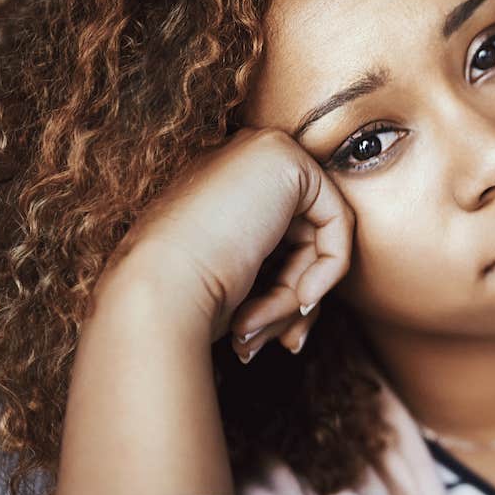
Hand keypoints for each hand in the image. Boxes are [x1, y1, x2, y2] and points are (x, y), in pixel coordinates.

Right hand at [102, 126, 355, 352]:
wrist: (157, 292)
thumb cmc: (182, 300)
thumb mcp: (237, 288)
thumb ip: (276, 279)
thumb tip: (309, 302)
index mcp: (217, 190)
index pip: (277, 243)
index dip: (286, 293)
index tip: (283, 340)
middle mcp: (238, 162)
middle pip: (300, 240)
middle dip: (295, 299)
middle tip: (286, 343)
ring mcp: (260, 151)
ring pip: (315, 238)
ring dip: (297, 296)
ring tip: (263, 326)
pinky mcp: (286, 159)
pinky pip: (337, 221)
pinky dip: (329, 268)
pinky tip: (301, 298)